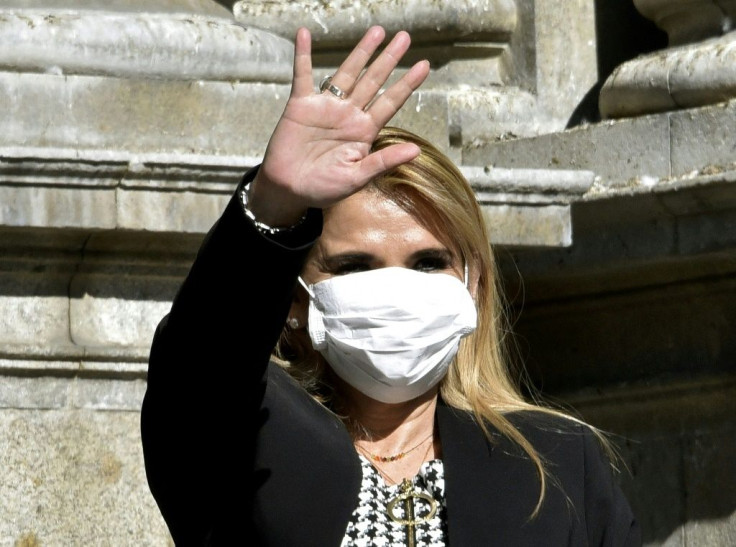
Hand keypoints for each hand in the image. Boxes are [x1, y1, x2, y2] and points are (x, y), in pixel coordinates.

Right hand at [248, 26, 429, 226]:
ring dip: (360, 52)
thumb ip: (383, 161)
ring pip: (346, 73)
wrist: (289, 190)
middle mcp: (349, 114)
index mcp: (364, 131)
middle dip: (389, 59)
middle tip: (405, 37)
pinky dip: (303, 56)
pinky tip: (305, 35)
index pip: (390, 102)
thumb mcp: (357, 177)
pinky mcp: (301, 105)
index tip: (424, 65)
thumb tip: (416, 151)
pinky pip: (302, 76)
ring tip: (376, 32)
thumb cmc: (323, 188)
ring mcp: (326, 107)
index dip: (407, 84)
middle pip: (373, 80)